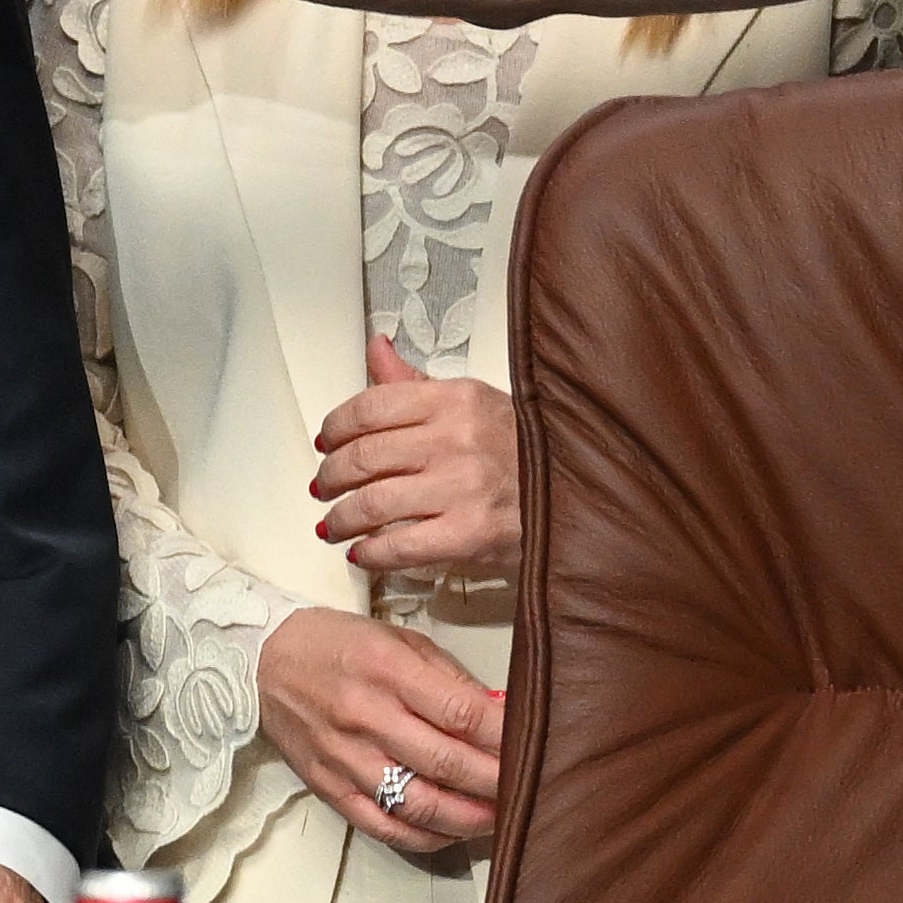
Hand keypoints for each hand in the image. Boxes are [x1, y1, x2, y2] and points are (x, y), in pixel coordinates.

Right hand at [256, 605, 507, 851]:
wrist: (262, 661)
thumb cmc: (338, 644)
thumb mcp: (399, 639)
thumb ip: (451, 678)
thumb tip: (503, 713)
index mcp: (386, 669)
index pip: (459, 712)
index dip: (504, 736)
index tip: (536, 745)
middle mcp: (365, 716)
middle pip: (445, 762)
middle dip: (496, 782)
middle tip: (529, 788)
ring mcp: (345, 758)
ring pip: (417, 803)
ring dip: (468, 818)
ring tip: (500, 818)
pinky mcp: (329, 788)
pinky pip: (383, 826)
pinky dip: (424, 836)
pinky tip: (452, 831)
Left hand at [310, 332, 524, 579]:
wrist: (581, 490)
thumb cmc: (525, 447)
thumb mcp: (474, 401)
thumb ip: (415, 382)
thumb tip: (375, 348)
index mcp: (454, 399)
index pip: (370, 407)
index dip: (335, 428)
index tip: (325, 443)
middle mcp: (455, 439)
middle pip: (364, 456)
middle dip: (330, 477)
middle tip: (322, 488)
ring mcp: (463, 488)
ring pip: (373, 504)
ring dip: (340, 519)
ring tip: (331, 526)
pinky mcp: (471, 534)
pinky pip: (401, 546)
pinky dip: (371, 553)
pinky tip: (361, 554)